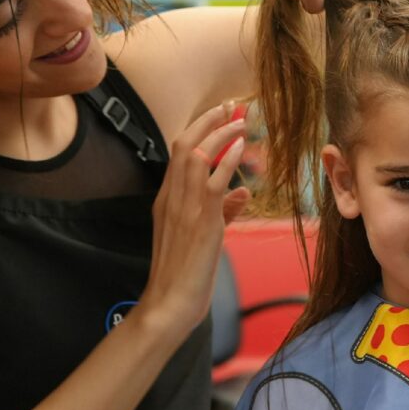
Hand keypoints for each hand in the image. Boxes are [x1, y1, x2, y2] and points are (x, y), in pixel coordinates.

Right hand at [141, 103, 246, 331]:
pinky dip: (227, 161)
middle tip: (231, 105)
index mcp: (167, 200)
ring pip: (196, 156)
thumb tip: (242, 192)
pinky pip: (213, 182)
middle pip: (183, 144)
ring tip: (241, 120)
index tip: (220, 114)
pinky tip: (242, 147)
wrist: (169, 304)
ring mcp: (184, 208)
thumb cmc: (185, 275)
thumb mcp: (205, 237)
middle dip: (208, 121)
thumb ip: (222, 210)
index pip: (179, 153)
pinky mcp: (201, 222)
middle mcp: (171, 198)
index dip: (200, 129)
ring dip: (220, 134)